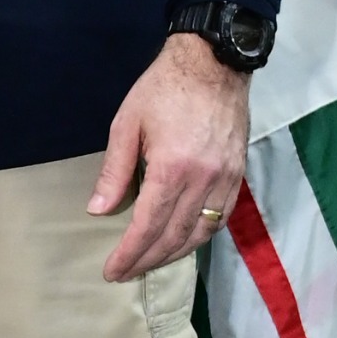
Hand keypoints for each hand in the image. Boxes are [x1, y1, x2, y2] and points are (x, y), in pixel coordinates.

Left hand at [89, 36, 249, 280]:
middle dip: (147, 260)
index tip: (112, 271)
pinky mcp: (238, 175)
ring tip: (150, 263)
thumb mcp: (127, 123)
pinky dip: (200, 237)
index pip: (148, 225)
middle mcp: (203, 180)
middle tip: (124, 273)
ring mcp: (226, 179)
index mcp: (172, 167)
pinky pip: (221, 218)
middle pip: (174, 236)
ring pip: (200, 233)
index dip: (130, 253)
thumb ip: (115, 171)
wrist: (214, 63)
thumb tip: (98, 210)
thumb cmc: (163, 89)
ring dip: (174, 254)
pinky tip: (183, 243)